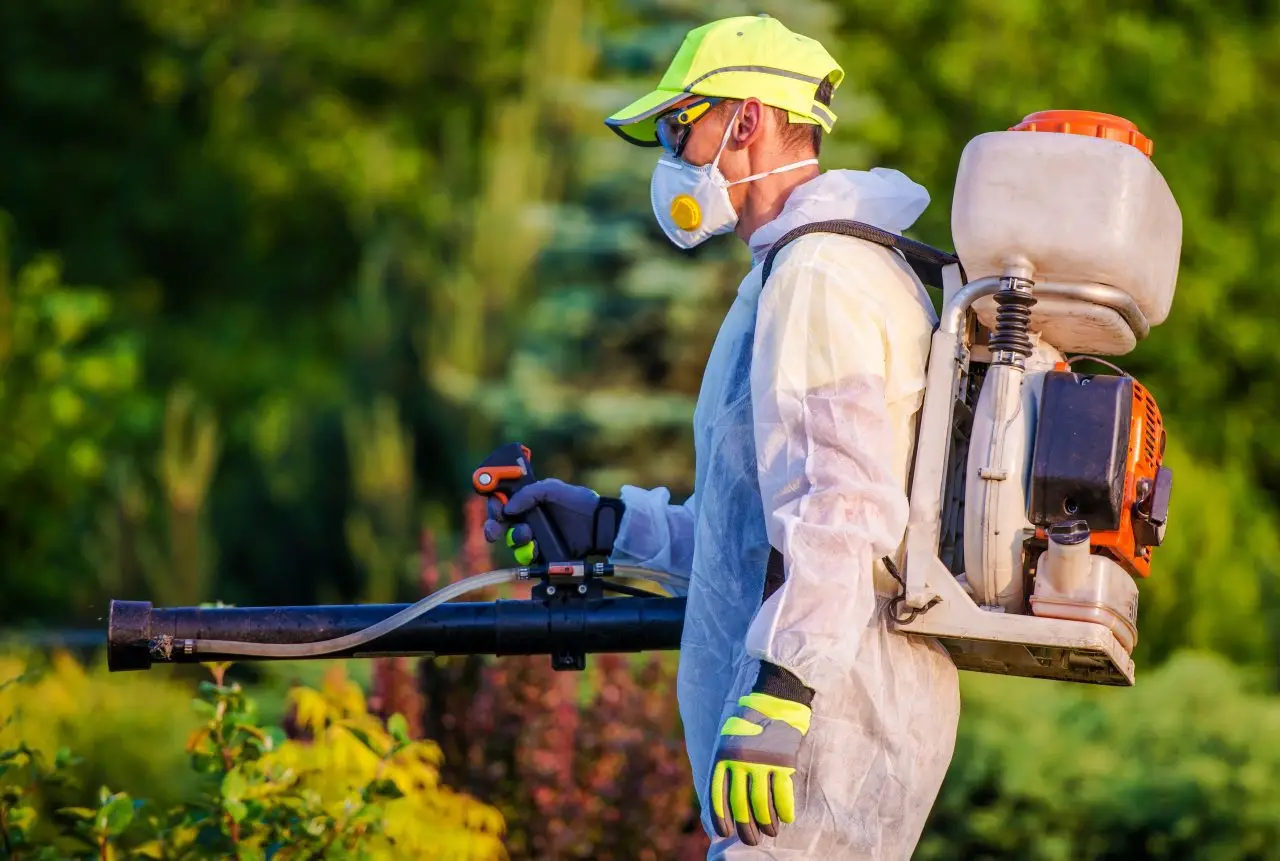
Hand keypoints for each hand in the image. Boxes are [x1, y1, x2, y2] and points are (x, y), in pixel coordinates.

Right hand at [481, 478, 623, 563]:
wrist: (598, 526)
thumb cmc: (580, 503)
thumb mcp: (553, 489)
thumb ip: (530, 493)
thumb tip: (509, 507)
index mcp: (529, 499)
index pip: (503, 501)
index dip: (495, 505)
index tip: (496, 509)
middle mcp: (529, 517)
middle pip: (501, 523)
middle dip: (493, 526)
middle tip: (494, 531)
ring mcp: (535, 535)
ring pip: (512, 540)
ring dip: (515, 538)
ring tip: (527, 534)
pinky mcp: (542, 551)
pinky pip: (526, 555)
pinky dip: (526, 553)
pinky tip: (534, 547)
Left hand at [710, 691, 811, 845]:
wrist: (775, 699)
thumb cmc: (750, 721)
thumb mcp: (727, 738)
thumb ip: (725, 764)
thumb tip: (724, 799)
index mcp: (723, 755)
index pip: (718, 795)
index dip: (721, 818)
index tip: (726, 833)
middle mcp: (740, 761)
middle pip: (740, 803)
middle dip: (745, 826)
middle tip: (751, 839)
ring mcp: (761, 761)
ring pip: (761, 803)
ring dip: (766, 822)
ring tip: (770, 832)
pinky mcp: (783, 761)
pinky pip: (783, 794)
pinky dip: (784, 810)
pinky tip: (786, 819)